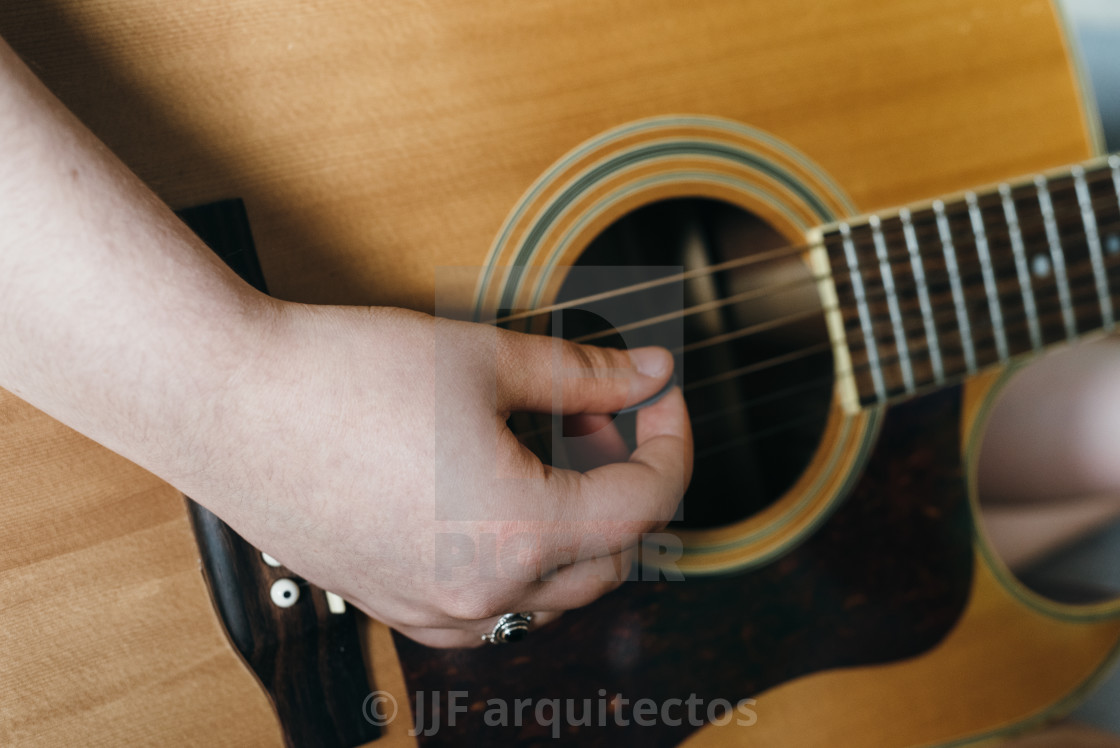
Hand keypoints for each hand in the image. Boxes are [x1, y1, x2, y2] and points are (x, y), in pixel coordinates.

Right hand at [177, 302, 691, 647]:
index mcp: (516, 533)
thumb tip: (647, 374)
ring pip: (551, 592)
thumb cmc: (337, 378)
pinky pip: (488, 607)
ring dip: (574, 525)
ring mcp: (430, 608)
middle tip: (596, 412)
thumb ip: (584, 374)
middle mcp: (479, 592)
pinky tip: (495, 496)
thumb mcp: (483, 359)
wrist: (223, 401)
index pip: (645, 504)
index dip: (671, 441)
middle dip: (622, 479)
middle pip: (608, 555)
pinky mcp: (391, 602)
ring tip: (542, 447)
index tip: (661, 400)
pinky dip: (518, 558)